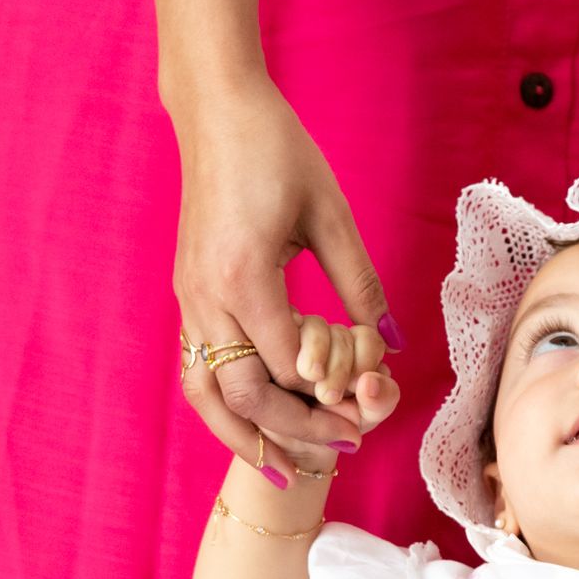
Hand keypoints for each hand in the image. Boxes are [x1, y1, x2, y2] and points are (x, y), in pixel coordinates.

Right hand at [169, 76, 398, 463]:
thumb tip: (392, 344)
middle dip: (293, 431)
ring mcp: (188, 299)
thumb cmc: (278, 151)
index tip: (367, 413)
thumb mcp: (331, 214)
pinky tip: (253, 425)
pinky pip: (196, 369)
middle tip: (342, 449)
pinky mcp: (186, 295)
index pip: (286, 367)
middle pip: (243, 396)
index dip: (328, 399)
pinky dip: (223, 406)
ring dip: (244, 436)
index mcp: (244, 275)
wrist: (216, 111)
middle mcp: (206, 296)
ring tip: (283, 467)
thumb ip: (360, 284)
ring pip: (205, 394)